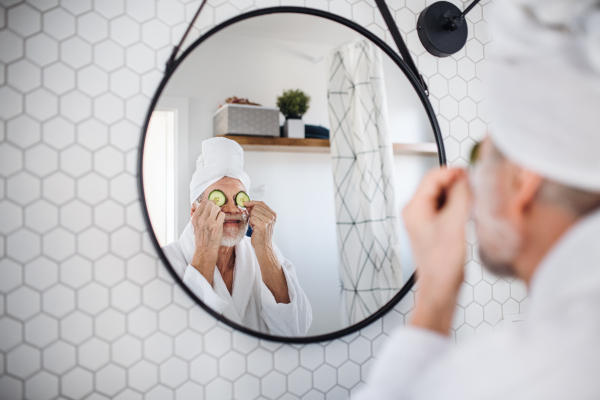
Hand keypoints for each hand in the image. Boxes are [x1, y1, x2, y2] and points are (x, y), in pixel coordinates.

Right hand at [190, 198, 225, 283]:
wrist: (205, 250)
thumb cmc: (201, 238)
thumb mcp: (195, 226)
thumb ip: (199, 216)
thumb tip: (204, 206)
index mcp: (195, 219)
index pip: (202, 204)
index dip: (208, 203)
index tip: (210, 206)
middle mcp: (201, 219)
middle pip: (210, 204)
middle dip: (214, 206)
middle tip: (215, 211)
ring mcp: (209, 222)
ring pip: (217, 208)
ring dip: (218, 211)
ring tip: (217, 217)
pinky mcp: (217, 226)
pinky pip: (222, 214)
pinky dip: (222, 217)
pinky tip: (220, 221)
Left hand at [245, 201, 289, 302]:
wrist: (263, 247)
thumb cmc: (261, 235)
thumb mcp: (262, 221)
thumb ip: (258, 212)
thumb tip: (248, 204)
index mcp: (273, 214)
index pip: (261, 203)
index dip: (252, 202)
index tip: (245, 204)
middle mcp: (272, 217)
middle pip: (256, 206)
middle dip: (251, 212)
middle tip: (253, 221)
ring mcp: (268, 221)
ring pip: (253, 212)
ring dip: (251, 218)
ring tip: (254, 225)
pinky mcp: (262, 225)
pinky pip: (252, 218)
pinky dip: (250, 223)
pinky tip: (254, 228)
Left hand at [402, 168, 469, 334]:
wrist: (441, 288)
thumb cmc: (443, 264)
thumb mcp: (456, 223)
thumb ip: (460, 196)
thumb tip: (464, 179)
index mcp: (414, 208)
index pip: (432, 177)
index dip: (453, 172)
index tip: (470, 174)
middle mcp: (415, 212)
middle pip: (437, 185)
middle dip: (457, 185)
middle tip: (474, 190)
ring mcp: (423, 220)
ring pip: (443, 197)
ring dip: (459, 197)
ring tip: (472, 206)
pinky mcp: (432, 228)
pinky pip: (445, 209)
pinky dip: (458, 208)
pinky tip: (467, 217)